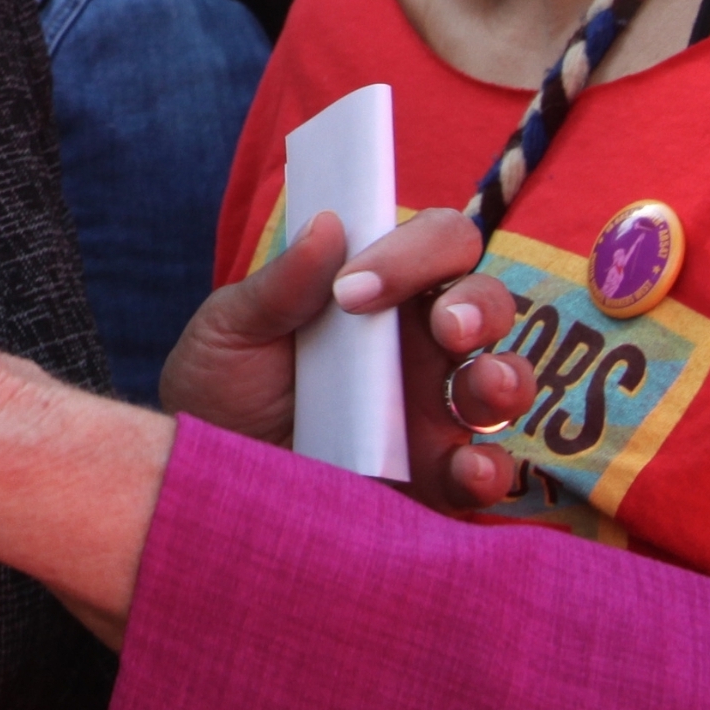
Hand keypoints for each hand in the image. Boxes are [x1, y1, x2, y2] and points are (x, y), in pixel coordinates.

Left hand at [158, 205, 530, 511]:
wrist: (203, 486)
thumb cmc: (219, 392)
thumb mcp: (228, 332)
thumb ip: (278, 285)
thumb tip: (326, 224)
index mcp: (383, 291)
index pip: (435, 243)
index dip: (414, 252)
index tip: (353, 289)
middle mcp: (422, 345)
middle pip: (487, 301)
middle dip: (480, 306)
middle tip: (446, 327)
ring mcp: (434, 413)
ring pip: (504, 380)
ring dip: (505, 378)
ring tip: (482, 388)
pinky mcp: (434, 481)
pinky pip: (488, 472)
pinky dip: (492, 470)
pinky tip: (469, 471)